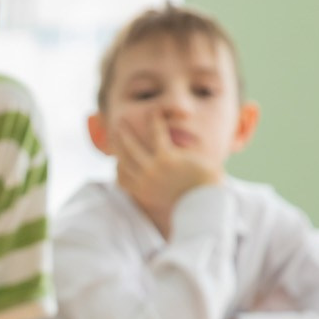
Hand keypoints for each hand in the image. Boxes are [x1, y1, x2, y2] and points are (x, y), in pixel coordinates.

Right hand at [112, 116, 221, 237]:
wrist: (204, 204)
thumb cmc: (194, 205)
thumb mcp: (173, 204)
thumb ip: (166, 197)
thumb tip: (170, 205)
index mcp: (144, 194)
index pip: (122, 180)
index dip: (117, 167)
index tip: (117, 159)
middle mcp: (143, 183)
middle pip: (123, 161)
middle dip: (117, 146)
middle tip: (114, 134)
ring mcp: (152, 171)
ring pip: (132, 148)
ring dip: (126, 134)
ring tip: (122, 123)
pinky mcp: (166, 160)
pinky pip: (157, 137)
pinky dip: (155, 123)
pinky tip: (155, 113)